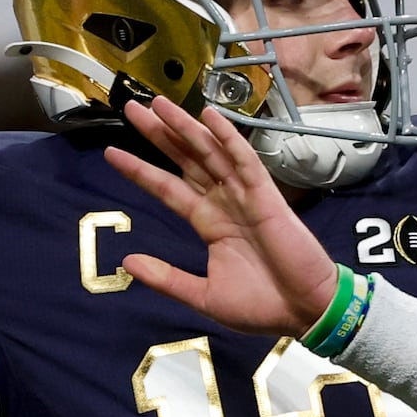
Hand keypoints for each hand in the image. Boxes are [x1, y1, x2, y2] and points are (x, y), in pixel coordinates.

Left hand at [104, 97, 339, 336]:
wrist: (304, 312)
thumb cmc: (260, 306)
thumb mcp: (203, 296)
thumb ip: (167, 278)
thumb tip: (128, 261)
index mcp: (209, 222)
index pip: (168, 188)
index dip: (141, 170)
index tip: (112, 152)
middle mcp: (223, 202)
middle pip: (184, 160)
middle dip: (159, 134)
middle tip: (132, 107)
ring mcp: (244, 195)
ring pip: (209, 153)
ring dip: (185, 127)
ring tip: (158, 104)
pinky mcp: (266, 196)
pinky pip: (244, 160)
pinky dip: (228, 138)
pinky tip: (209, 117)